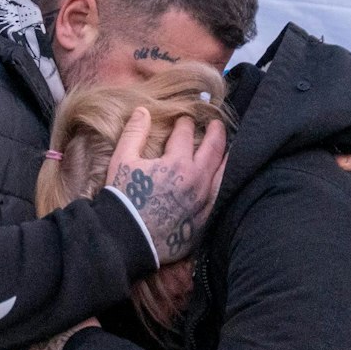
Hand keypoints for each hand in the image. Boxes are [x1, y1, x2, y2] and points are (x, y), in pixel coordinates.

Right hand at [106, 108, 226, 263]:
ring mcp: (204, 201)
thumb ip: (134, 133)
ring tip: (228, 148)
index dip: (185, 123)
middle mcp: (197, 180)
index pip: (186, 134)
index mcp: (177, 163)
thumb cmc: (123, 198)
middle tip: (216, 124)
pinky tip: (223, 179)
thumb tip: (143, 111)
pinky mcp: (204, 219)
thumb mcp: (122, 161)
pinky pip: (221, 196)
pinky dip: (224, 183)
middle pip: (214, 149)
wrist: (127, 238)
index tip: (185, 119)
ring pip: (223, 172)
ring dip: (226, 156)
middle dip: (215, 132)